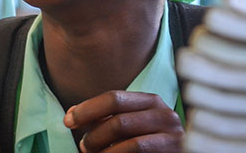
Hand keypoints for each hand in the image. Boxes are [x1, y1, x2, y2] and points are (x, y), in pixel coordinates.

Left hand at [64, 91, 183, 152]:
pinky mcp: (178, 151)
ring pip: (129, 141)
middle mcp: (165, 114)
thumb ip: (107, 118)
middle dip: (94, 135)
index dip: (87, 109)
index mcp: (150, 101)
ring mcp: (174, 136)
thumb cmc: (148, 142)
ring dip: (105, 151)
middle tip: (83, 146)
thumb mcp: (129, 125)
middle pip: (118, 120)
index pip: (114, 98)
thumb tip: (72, 115)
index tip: (68, 121)